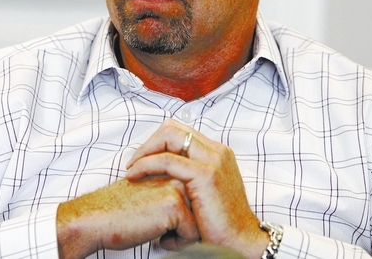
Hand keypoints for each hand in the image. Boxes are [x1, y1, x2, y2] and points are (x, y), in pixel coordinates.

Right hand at [56, 176, 199, 258]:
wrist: (97, 218)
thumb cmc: (122, 209)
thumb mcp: (151, 191)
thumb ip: (172, 189)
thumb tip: (194, 206)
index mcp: (174, 168)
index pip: (196, 200)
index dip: (181, 217)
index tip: (159, 217)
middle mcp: (179, 174)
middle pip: (200, 211)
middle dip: (183, 225)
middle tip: (155, 223)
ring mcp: (178, 187)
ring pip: (199, 223)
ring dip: (180, 234)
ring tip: (155, 229)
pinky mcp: (175, 205)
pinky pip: (192, 235)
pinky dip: (176, 243)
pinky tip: (155, 236)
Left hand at [126, 120, 267, 258]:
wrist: (240, 242)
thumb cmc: (220, 224)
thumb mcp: (206, 193)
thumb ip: (190, 177)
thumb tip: (165, 173)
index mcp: (217, 152)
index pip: (180, 131)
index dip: (157, 142)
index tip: (142, 159)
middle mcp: (217, 151)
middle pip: (173, 128)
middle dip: (148, 143)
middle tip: (133, 162)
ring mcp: (213, 160)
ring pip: (169, 137)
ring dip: (144, 150)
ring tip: (130, 168)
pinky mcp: (205, 174)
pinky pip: (166, 160)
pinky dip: (146, 164)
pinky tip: (134, 176)